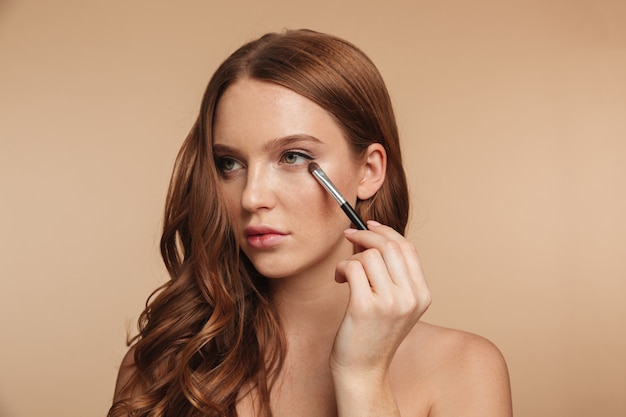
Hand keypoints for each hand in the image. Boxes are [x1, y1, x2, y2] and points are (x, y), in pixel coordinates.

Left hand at [330, 220, 430, 379]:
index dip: (386, 232)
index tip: (369, 226)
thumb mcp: (394, 304)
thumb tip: (370, 236)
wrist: (363, 371)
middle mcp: (410, 298)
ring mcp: (389, 303)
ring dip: (351, 257)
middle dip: (366, 235)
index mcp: (422, 295)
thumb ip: (391, 274)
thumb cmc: (373, 334)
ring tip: (345, 272)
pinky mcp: (364, 307)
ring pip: (369, 255)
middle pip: (389, 246)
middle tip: (350, 237)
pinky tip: (339, 280)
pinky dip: (342, 268)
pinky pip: (352, 268)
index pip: (408, 248)